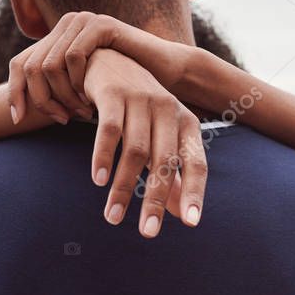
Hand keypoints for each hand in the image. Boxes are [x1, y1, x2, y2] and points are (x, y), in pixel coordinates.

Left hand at [7, 11, 190, 123]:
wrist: (164, 74)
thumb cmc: (125, 89)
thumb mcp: (82, 91)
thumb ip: (55, 93)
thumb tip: (17, 114)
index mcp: (56, 40)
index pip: (19, 64)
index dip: (14, 92)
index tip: (18, 120)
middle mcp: (64, 26)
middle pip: (30, 67)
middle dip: (43, 101)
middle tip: (64, 120)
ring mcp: (82, 21)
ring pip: (49, 65)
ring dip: (62, 96)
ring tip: (81, 113)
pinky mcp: (100, 25)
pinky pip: (74, 56)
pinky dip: (78, 82)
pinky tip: (90, 98)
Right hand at [83, 49, 206, 237]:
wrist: (108, 60)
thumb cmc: (138, 109)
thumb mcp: (159, 138)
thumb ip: (171, 174)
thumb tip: (181, 215)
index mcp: (186, 123)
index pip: (196, 163)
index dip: (193, 193)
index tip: (189, 224)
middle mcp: (169, 109)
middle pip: (165, 162)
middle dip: (155, 200)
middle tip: (147, 234)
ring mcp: (142, 98)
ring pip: (135, 151)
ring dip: (123, 187)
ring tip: (112, 218)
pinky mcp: (114, 92)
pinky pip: (109, 130)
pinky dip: (104, 157)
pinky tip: (98, 181)